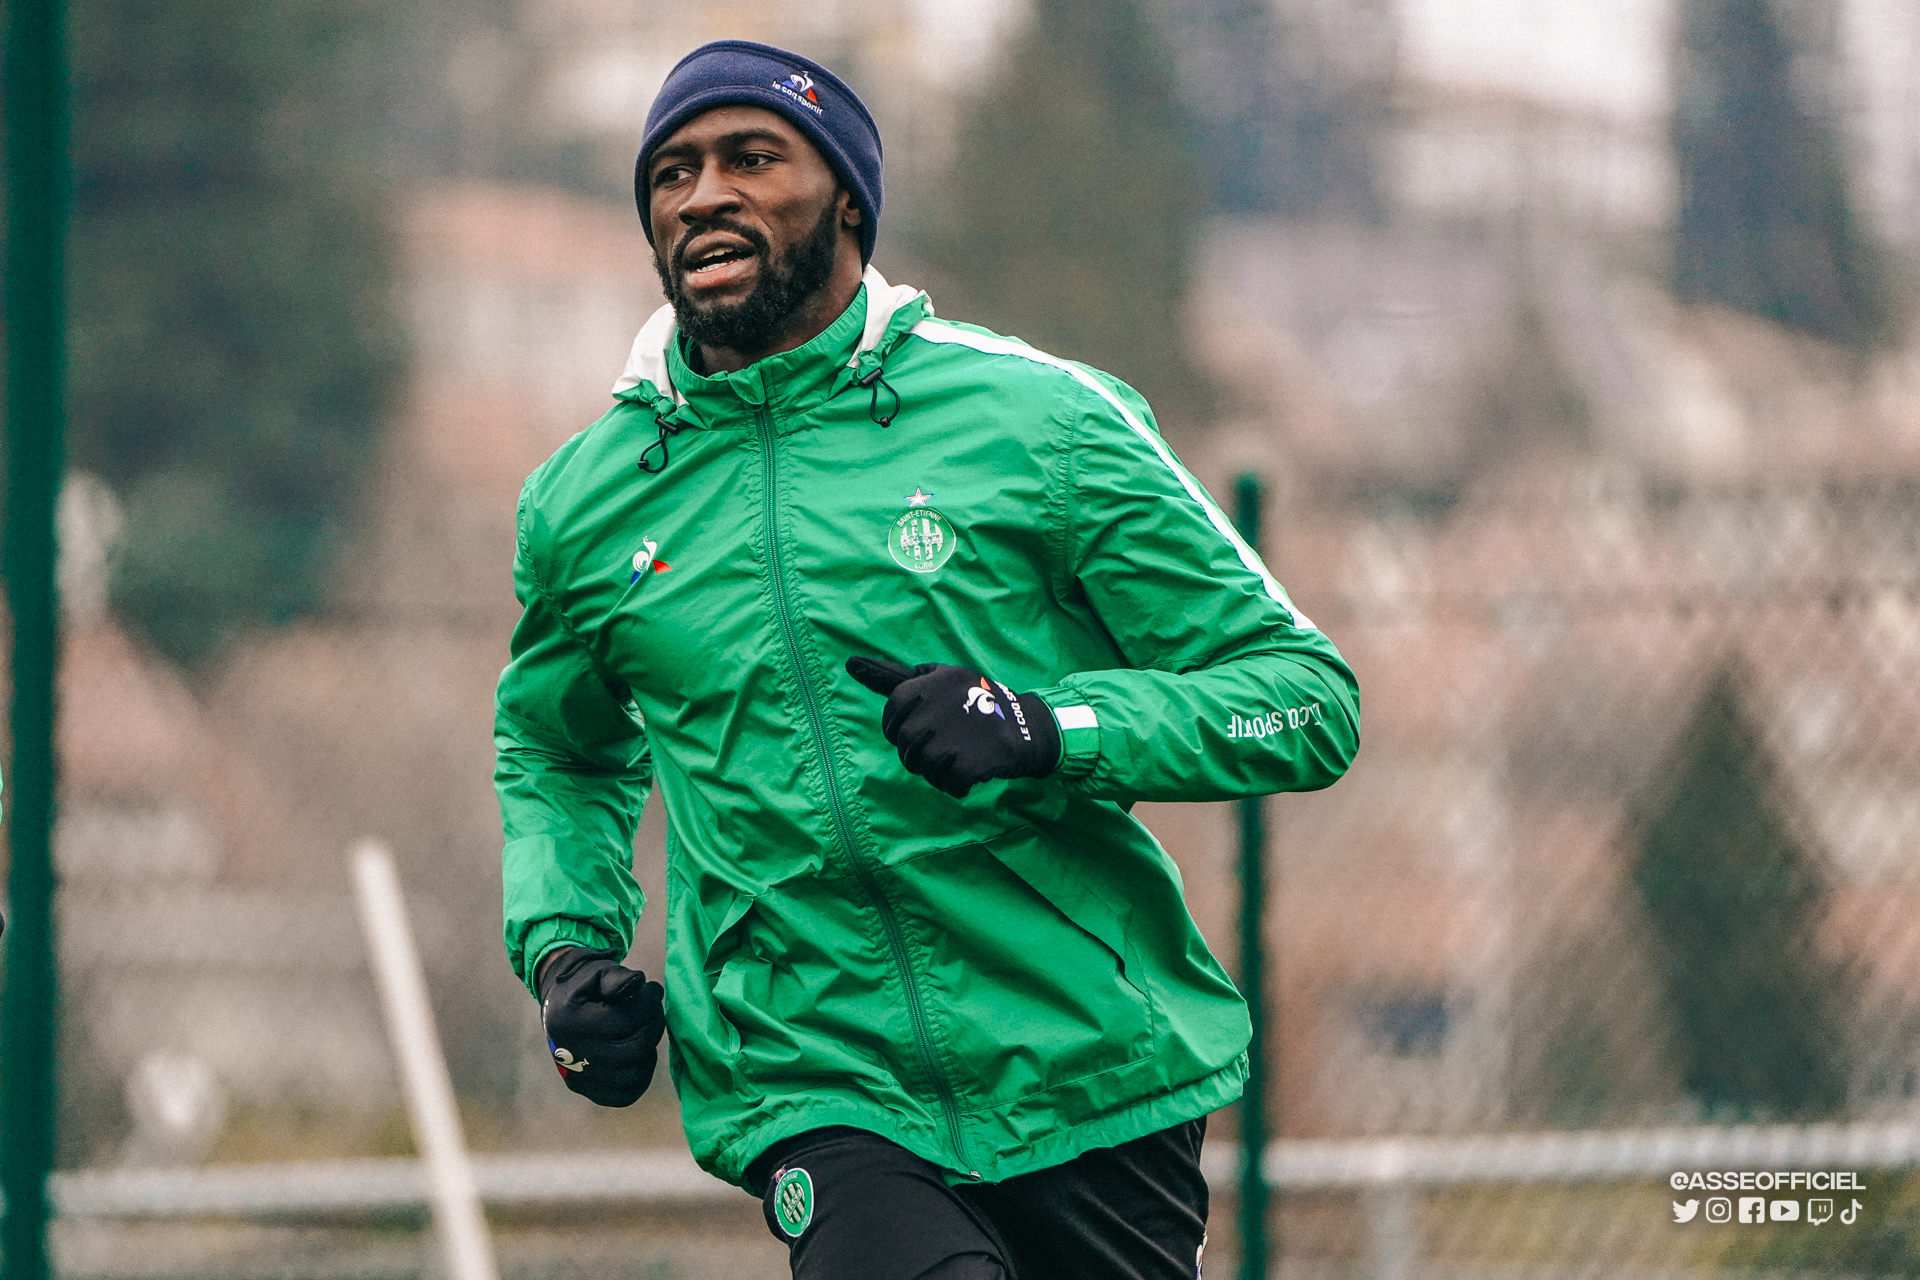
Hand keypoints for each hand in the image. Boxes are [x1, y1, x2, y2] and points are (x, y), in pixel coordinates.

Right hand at [537, 946, 664, 1106]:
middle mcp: (569, 1055)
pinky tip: (639, 1053)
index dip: (649, 1005)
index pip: (625, 1022)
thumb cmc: (585, 986)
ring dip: (649, 1050)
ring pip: (633, 1075)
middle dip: (653, 1026)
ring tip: (643, 1030)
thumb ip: (619, 978)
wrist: (560, 1007)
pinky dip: (641, 1075)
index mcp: (570, 1021)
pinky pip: (626, 1094)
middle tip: (653, 1011)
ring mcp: (577, 1078)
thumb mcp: (598, 972)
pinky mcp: (587, 1091)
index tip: (652, 991)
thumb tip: (640, 984)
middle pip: (633, 1050)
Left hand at [845, 656, 1060, 797]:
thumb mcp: (941, 676)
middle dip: (921, 751)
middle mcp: (934, 709)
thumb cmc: (977, 699)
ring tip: (961, 756)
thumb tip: (850, 663)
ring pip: (923, 767)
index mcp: (925, 684)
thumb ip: (895, 676)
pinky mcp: (966, 764)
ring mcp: (949, 738)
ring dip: (939, 770)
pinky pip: (946, 784)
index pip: (891, 716)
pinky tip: (974, 770)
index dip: (901, 729)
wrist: (1027, 727)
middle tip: (949, 743)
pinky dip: (958, 784)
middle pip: (905, 746)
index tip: (923, 729)